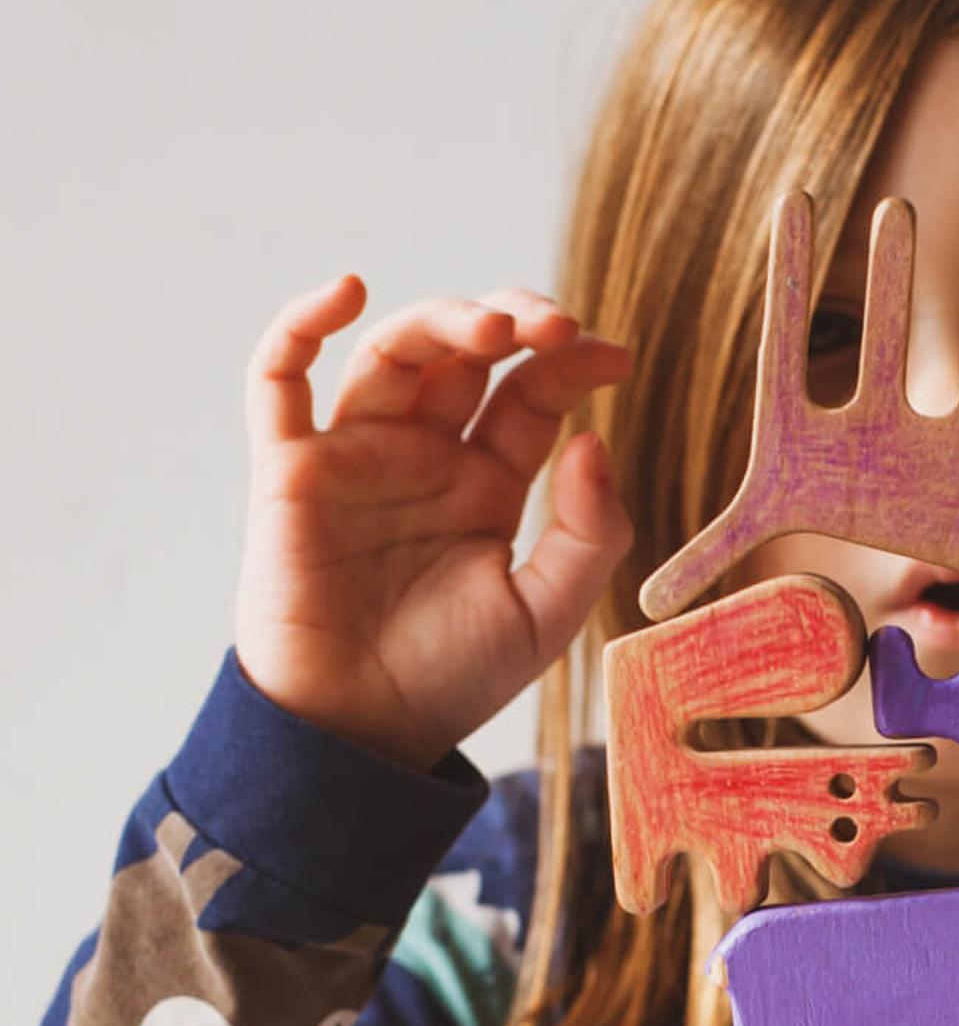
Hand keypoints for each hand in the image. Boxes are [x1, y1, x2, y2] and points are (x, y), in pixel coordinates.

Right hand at [236, 275, 634, 771]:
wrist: (362, 733)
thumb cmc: (452, 680)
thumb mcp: (547, 614)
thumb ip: (589, 535)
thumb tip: (593, 439)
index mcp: (488, 485)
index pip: (531, 397)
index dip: (570, 364)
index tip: (613, 356)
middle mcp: (425, 459)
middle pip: (465, 356)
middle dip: (511, 323)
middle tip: (553, 326)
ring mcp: (358, 456)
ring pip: (393, 353)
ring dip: (440, 320)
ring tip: (493, 329)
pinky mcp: (292, 470)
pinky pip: (279, 380)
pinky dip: (301, 324)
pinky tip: (349, 292)